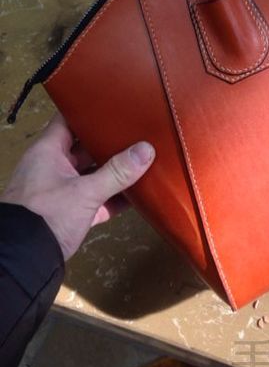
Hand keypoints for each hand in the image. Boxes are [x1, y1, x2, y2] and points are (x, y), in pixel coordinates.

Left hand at [1, 113, 154, 260]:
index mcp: (48, 151)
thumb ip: (117, 172)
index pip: (69, 119)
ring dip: (113, 171)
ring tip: (142, 160)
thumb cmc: (47, 215)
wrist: (23, 263)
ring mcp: (60, 190)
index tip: (115, 104)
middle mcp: (52, 166)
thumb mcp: (86, 192)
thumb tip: (147, 149)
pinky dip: (113, 196)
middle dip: (109, 142)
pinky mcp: (69, 212)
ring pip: (91, 173)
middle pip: (84, 146)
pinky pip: (95, 198)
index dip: (90, 110)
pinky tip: (137, 194)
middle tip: (138, 132)